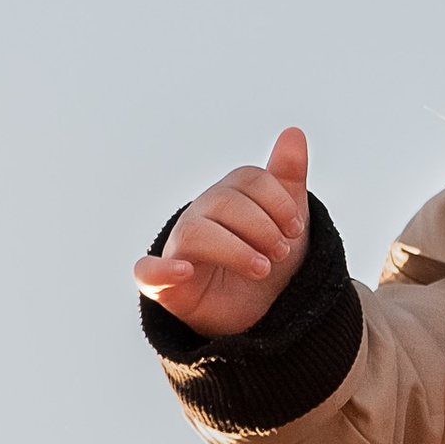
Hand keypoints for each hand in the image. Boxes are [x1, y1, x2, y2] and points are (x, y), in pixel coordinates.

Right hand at [134, 126, 312, 336]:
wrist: (261, 311)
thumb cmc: (267, 258)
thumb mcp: (287, 218)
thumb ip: (287, 177)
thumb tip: (293, 131)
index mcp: (226, 197)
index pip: (247, 179)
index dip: (277, 201)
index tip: (297, 228)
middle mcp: (199, 216)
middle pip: (224, 202)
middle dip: (262, 226)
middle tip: (282, 252)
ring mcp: (180, 249)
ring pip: (196, 232)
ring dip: (235, 249)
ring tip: (262, 268)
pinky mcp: (166, 285)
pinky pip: (147, 272)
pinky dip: (161, 270)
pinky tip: (184, 271)